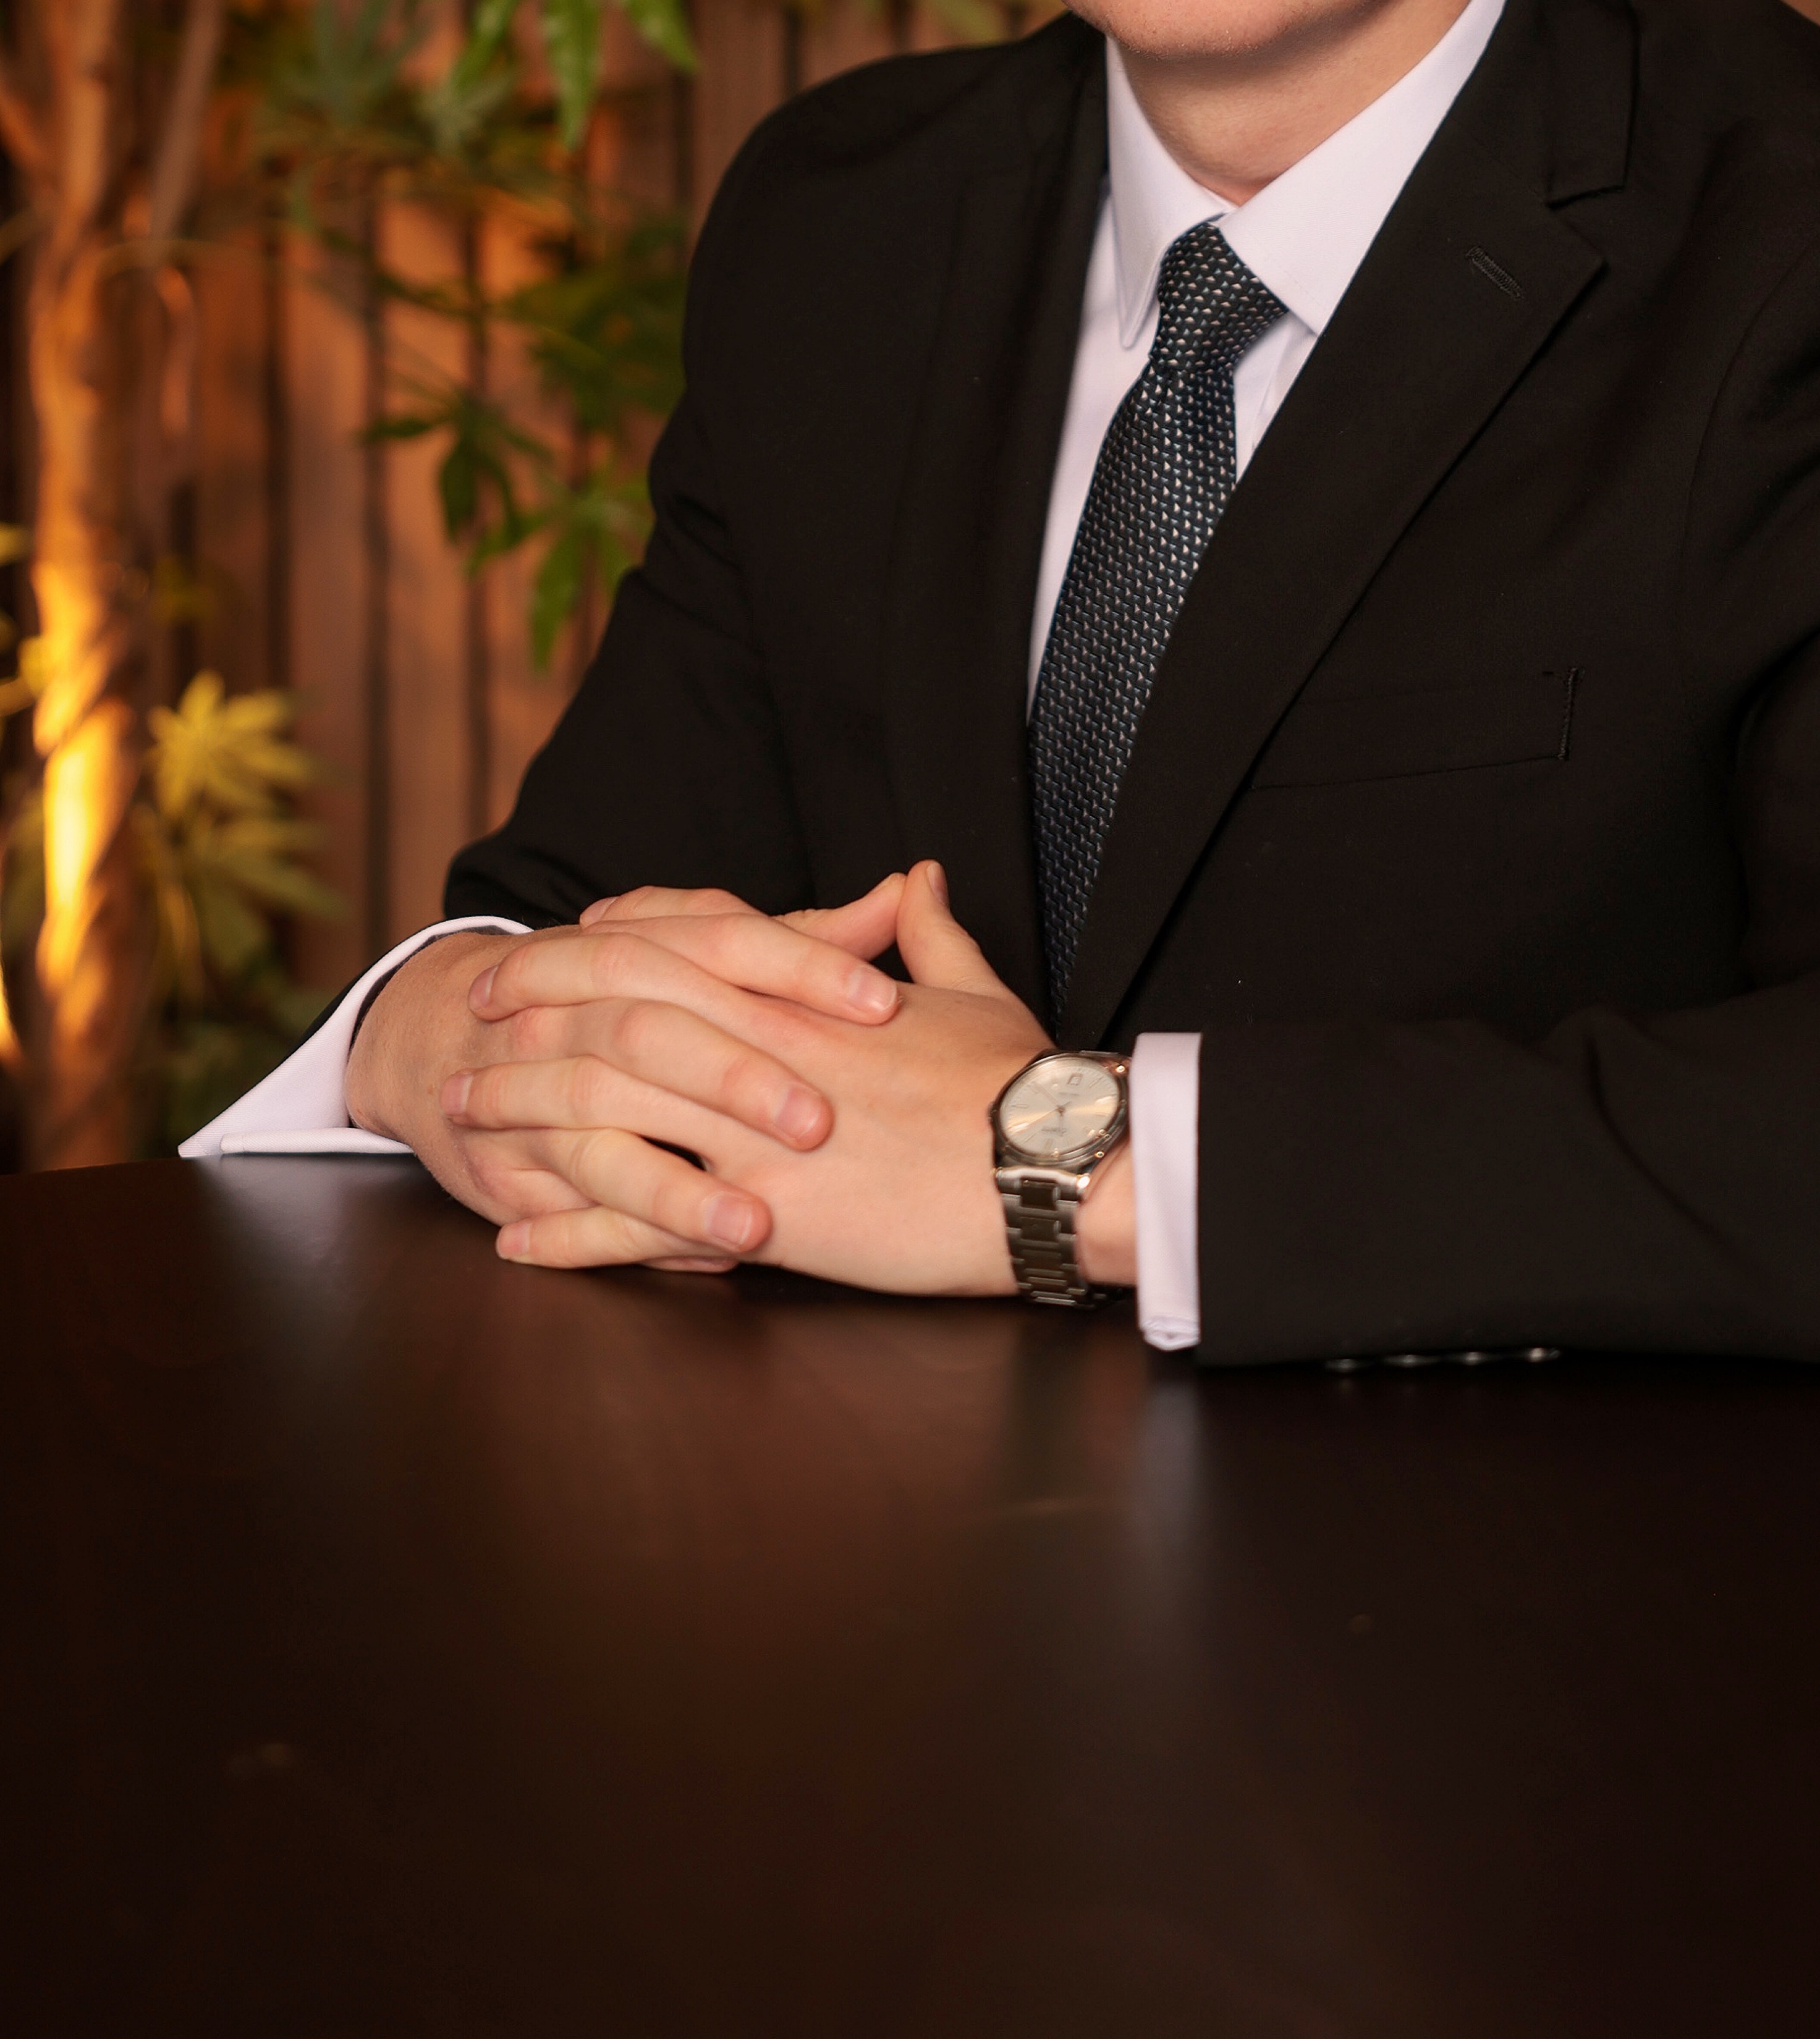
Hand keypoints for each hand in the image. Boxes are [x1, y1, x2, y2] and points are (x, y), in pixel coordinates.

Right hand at [345, 880, 909, 1270]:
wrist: (457, 1034)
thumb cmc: (633, 1003)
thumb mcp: (714, 961)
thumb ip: (810, 939)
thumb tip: (909, 890)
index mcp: (644, 943)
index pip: (726, 937)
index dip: (804, 964)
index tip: (882, 1002)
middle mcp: (583, 1003)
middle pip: (657, 1027)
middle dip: (737, 1077)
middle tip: (821, 1122)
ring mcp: (536, 1084)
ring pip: (602, 1125)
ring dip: (677, 1186)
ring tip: (754, 1229)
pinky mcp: (511, 1162)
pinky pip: (570, 1203)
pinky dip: (632, 1234)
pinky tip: (703, 1261)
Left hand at [495, 862, 1136, 1295]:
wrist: (1055, 1167)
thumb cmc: (1021, 1084)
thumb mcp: (972, 992)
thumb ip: (928, 936)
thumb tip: (916, 880)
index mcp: (800, 993)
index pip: (671, 943)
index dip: (594, 942)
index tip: (543, 948)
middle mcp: (758, 1050)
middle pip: (609, 1011)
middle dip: (526, 1012)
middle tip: (465, 1021)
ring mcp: (751, 1133)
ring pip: (601, 1108)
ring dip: (520, 1114)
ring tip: (461, 1127)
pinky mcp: (761, 1215)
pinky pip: (637, 1222)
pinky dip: (567, 1232)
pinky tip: (516, 1243)